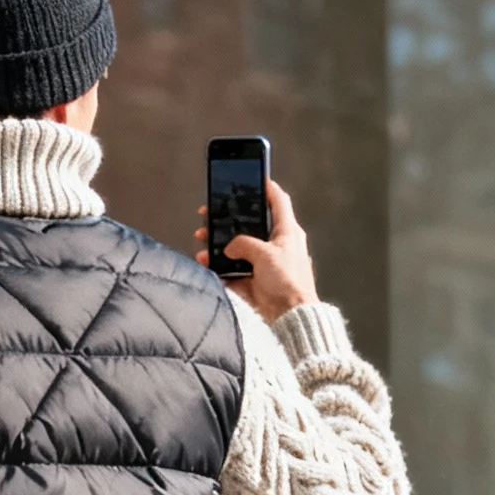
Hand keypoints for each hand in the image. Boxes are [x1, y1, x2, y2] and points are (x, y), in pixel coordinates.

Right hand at [194, 177, 317, 323]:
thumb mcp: (265, 254)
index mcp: (287, 231)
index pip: (278, 201)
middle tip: (211, 214)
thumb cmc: (288, 282)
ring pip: (239, 248)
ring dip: (220, 245)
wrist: (291, 317)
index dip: (267, 187)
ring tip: (203, 240)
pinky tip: (207, 263)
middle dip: (229, 220)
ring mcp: (266, 264)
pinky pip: (234, 272)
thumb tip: (230, 246)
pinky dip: (221, 268)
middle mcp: (277, 245)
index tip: (255, 177)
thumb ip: (244, 244)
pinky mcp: (257, 283)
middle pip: (251, 225)